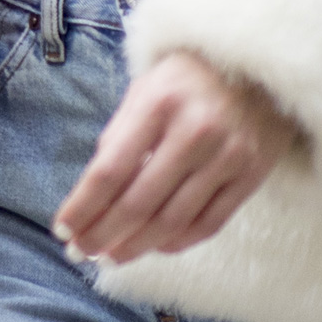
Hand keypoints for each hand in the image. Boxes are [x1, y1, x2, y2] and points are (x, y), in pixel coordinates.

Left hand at [53, 49, 302, 263]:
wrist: (259, 65)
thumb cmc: (187, 80)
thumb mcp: (145, 90)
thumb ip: (119, 136)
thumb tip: (92, 193)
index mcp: (158, 104)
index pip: (111, 170)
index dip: (83, 206)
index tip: (62, 229)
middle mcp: (195, 131)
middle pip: (139, 202)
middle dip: (104, 233)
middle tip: (82, 251)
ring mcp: (228, 156)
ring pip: (173, 220)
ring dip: (137, 245)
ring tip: (113, 256)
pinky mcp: (252, 174)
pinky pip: (209, 223)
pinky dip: (178, 242)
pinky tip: (155, 247)